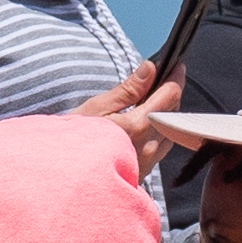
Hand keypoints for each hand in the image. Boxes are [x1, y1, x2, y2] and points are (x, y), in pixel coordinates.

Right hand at [75, 59, 187, 180]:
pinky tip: (145, 124)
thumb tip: (150, 68)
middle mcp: (149, 146)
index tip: (176, 65)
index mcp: (138, 126)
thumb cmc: (74, 139)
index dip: (176, 77)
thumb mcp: (97, 108)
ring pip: (170, 131)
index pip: (170, 96)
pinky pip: (162, 147)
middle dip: (170, 95)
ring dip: (166, 114)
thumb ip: (128, 89)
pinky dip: (159, 131)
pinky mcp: (145, 172)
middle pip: (174, 113)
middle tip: (161, 80)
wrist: (65, 177)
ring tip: (152, 101)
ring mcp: (149, 162)